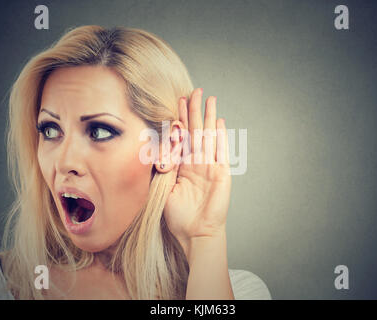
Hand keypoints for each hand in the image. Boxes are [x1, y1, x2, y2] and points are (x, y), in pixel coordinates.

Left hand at [163, 88, 230, 254]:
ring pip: (208, 136)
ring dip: (207, 117)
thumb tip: (154, 152)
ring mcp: (210, 166)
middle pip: (195, 131)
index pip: (182, 137)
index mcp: (183, 166)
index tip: (176, 102)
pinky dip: (220, 136)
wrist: (196, 232)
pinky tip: (218, 121)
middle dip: (193, 111)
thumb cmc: (179, 216)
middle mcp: (197, 162)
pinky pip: (220, 150)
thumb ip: (162, 169)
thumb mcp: (163, 189)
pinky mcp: (221, 172)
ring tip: (208, 98)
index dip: (179, 119)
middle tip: (193, 91)